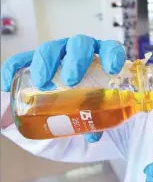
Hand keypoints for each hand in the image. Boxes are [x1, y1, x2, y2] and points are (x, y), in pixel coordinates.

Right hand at [1, 34, 125, 142]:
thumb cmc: (91, 95)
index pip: (110, 48)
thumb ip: (98, 119)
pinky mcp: (37, 59)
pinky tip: (8, 85)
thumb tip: (93, 137)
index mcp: (101, 58)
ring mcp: (58, 53)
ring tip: (42, 83)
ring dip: (46, 63)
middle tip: (70, 81)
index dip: (112, 55)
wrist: (73, 91)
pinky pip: (22, 59)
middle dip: (75, 60)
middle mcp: (81, 51)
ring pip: (52, 48)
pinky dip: (13, 69)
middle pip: (79, 44)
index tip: (111, 69)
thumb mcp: (97, 106)